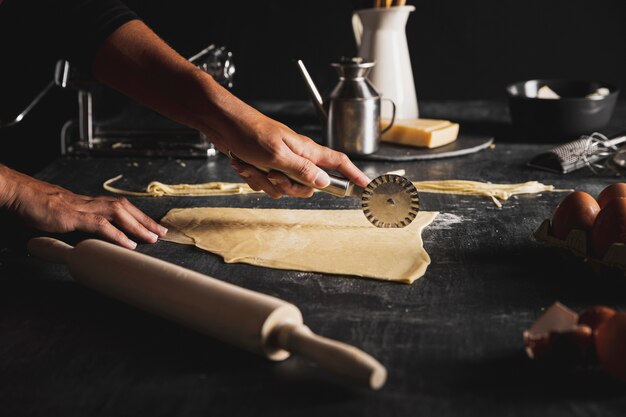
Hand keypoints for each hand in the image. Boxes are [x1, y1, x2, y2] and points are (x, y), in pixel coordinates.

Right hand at [0, 166, 166, 248]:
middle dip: (145, 220)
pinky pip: (100, 225)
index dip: (137, 215)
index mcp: (88, 202)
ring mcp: (82, 208)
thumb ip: (75, 225)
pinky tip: (129, 244)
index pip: (120, 206)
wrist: (17, 194)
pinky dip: (118, 235)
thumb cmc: (34, 205)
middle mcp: (89, 202)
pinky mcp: (72, 216)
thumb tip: (86, 239)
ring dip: (138, 226)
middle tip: (162, 232)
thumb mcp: (60, 216)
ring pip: (118, 214)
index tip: (151, 225)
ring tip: (152, 238)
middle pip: (125, 208)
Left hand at [203, 98, 370, 197]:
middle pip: (308, 186)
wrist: (223, 126)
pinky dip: (255, 179)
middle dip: (289, 187)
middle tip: (274, 174)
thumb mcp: (277, 155)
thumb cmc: (250, 133)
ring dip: (266, 182)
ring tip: (255, 165)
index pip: (339, 163)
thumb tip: (323, 182)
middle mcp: (298, 158)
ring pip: (285, 189)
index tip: (366, 187)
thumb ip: (302, 170)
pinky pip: (268, 186)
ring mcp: (283, 164)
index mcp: (307, 151)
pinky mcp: (267, 168)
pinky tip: (246, 165)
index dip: (354, 175)